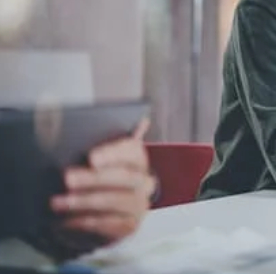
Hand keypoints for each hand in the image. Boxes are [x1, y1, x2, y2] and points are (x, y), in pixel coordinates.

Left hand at [50, 118, 154, 248]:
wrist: (108, 211)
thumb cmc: (99, 178)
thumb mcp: (97, 159)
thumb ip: (99, 142)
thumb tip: (122, 123)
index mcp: (137, 157)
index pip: (131, 150)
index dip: (112, 153)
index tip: (91, 157)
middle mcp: (145, 180)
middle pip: (124, 177)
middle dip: (93, 178)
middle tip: (67, 178)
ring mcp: (140, 204)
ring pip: (116, 201)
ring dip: (84, 201)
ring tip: (59, 202)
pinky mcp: (131, 224)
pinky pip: (110, 223)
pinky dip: (86, 221)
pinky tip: (68, 219)